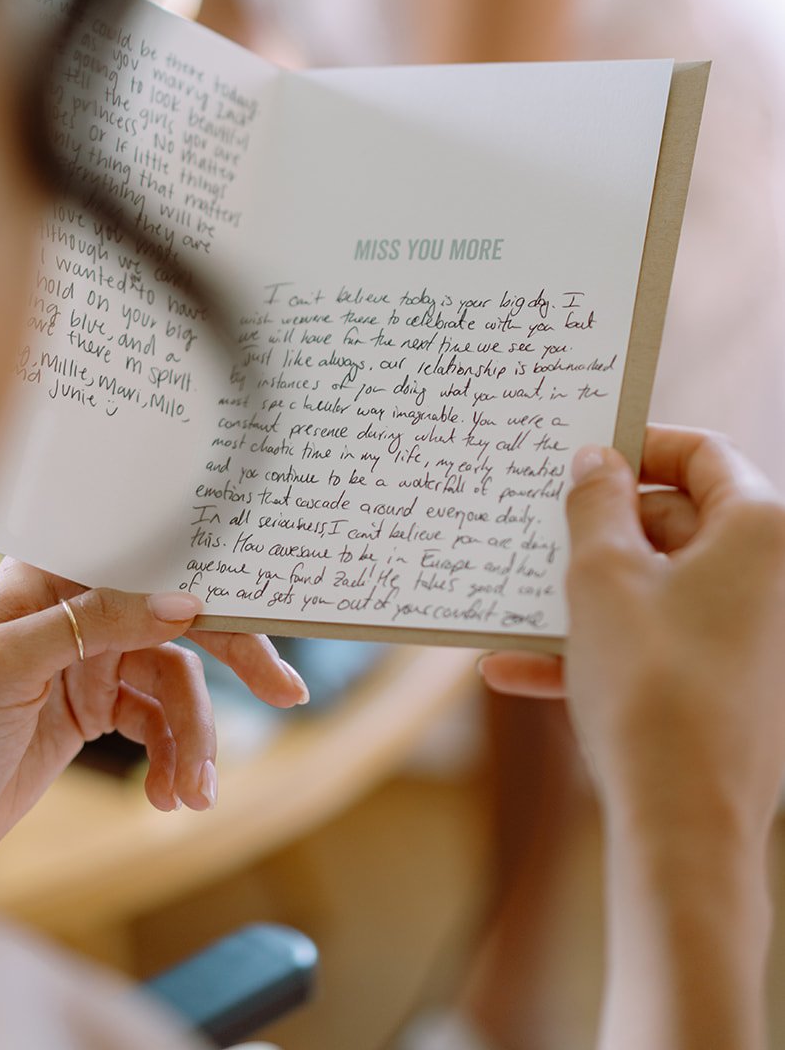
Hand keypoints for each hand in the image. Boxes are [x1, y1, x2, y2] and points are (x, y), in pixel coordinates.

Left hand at [0, 558, 308, 875]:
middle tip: (284, 690)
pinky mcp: (95, 709)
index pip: (140, 551)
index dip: (201, 569)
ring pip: (175, 680)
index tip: (254, 603)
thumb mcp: (9, 665)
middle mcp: (73, 606)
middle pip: (173, 613)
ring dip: (194, 737)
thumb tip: (181, 600)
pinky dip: (173, 758)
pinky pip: (159, 723)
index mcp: (46, 572)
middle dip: (231, 654)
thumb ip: (94, 624)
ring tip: (191, 794)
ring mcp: (88, 658)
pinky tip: (167, 798)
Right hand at [480, 427, 784, 842]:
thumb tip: (596, 462)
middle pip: (677, 521)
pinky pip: (660, 644)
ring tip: (515, 603)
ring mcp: (754, 639)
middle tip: (537, 528)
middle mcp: (772, 579)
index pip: (702, 453)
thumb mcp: (601, 576)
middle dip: (599, 528)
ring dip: (586, 594)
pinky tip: (517, 671)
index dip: (637, 446)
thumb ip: (595, 503)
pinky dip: (599, 647)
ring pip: (660, 588)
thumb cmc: (652, 687)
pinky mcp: (731, 690)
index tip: (580, 455)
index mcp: (762, 532)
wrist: (685, 828)